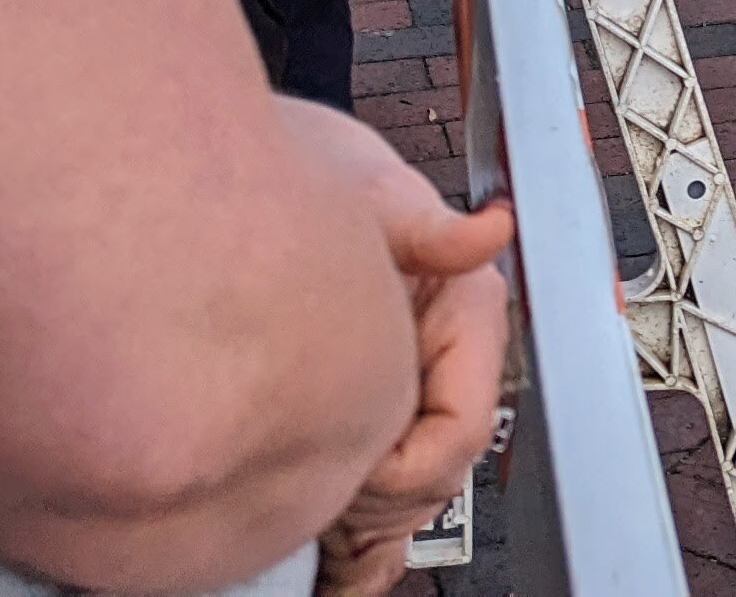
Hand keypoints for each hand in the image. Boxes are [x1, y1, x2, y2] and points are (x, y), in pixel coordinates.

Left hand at [318, 169, 517, 590]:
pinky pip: (384, 518)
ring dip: (369, 526)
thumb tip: (488, 233)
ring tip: (316, 529)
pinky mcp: (374, 431)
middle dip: (382, 500)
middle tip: (317, 499)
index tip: (349, 463)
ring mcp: (410, 399)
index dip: (401, 461)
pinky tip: (334, 569)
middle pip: (438, 478)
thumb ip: (420, 222)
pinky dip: (361, 552)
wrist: (247, 184)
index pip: (461, 427)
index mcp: (465, 309)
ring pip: (412, 504)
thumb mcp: (360, 187)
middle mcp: (443, 361)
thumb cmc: (308, 178)